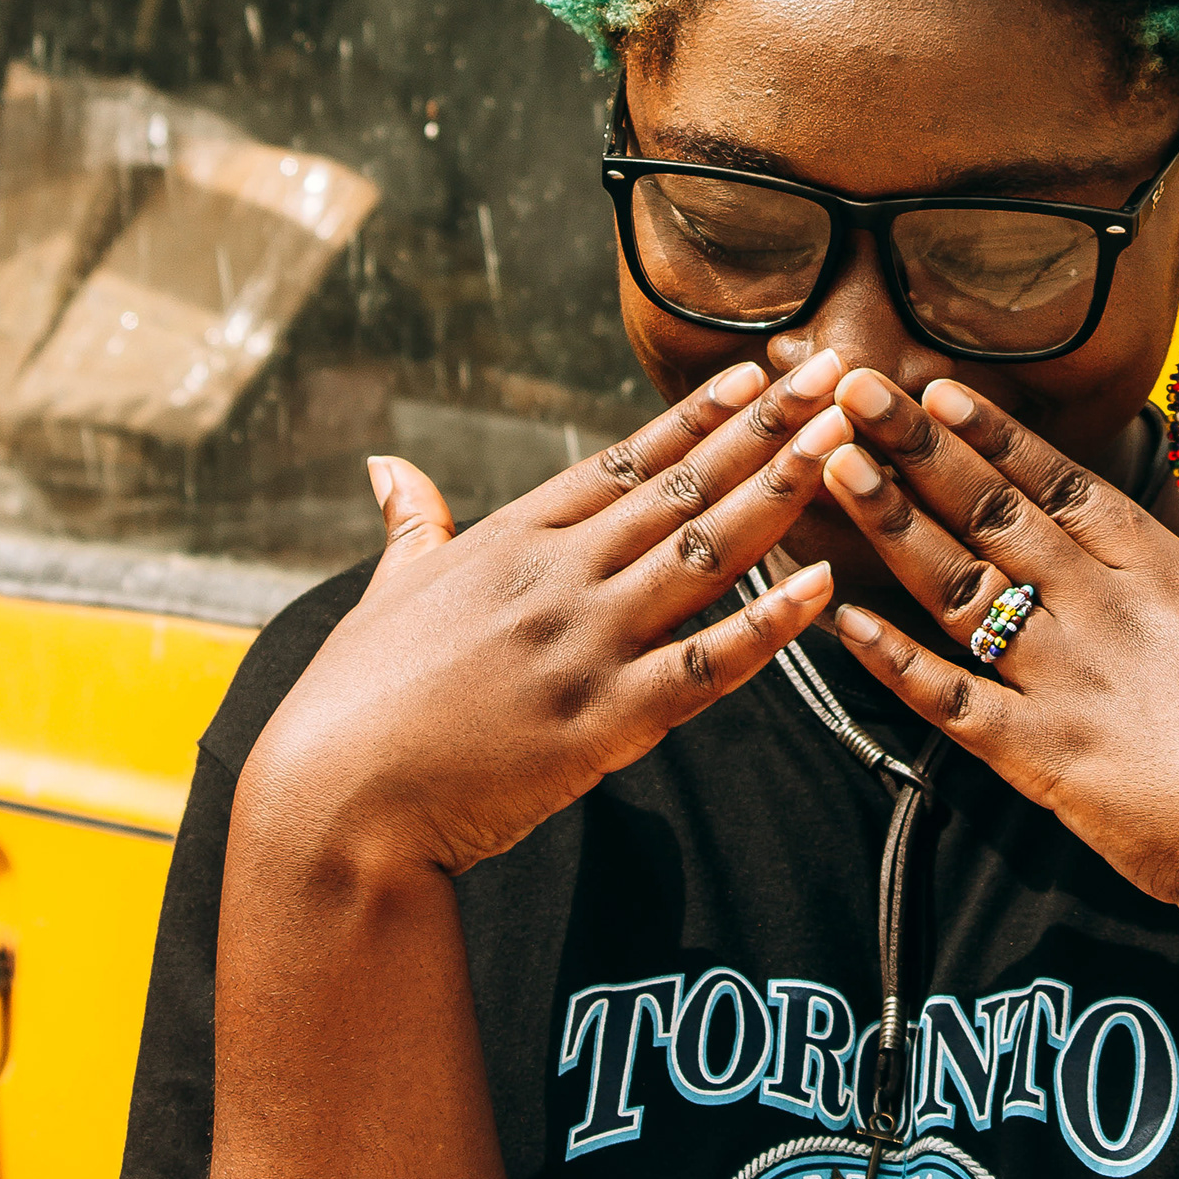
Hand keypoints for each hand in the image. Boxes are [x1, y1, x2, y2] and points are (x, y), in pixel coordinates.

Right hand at [238, 354, 852, 878]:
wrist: (331, 805)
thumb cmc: (350, 701)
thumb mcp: (383, 591)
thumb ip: (410, 524)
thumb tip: (387, 466)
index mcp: (509, 539)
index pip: (625, 462)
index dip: (700, 416)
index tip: (760, 372)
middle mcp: (556, 577)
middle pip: (683, 489)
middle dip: (769, 428)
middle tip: (837, 374)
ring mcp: (583, 645)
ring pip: (706, 555)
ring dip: (783, 493)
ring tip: (847, 443)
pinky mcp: (603, 723)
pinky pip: (705, 665)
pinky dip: (768, 625)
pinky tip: (822, 585)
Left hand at [818, 371, 1178, 971]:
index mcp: (1171, 576)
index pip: (1068, 486)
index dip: (999, 436)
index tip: (942, 388)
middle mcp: (1107, 611)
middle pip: (997, 513)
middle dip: (919, 447)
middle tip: (853, 388)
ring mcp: (1069, 679)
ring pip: (960, 585)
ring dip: (891, 524)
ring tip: (831, 466)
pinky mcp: (1043, 757)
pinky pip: (947, 700)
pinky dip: (887, 661)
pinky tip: (835, 619)